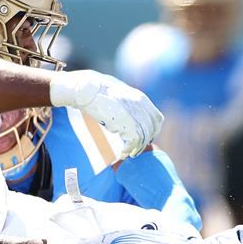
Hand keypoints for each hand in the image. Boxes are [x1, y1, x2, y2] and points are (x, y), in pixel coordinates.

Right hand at [49, 70, 163, 156]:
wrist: (85, 89)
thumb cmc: (96, 90)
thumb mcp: (119, 92)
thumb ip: (128, 101)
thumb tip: (131, 112)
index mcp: (140, 98)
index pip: (157, 119)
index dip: (153, 130)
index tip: (146, 137)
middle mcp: (140, 106)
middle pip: (151, 130)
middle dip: (145, 142)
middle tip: (136, 149)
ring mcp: (134, 115)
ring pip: (143, 138)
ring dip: (136, 149)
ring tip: (129, 153)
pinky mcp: (125, 124)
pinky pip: (133, 143)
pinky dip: (129, 150)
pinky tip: (122, 154)